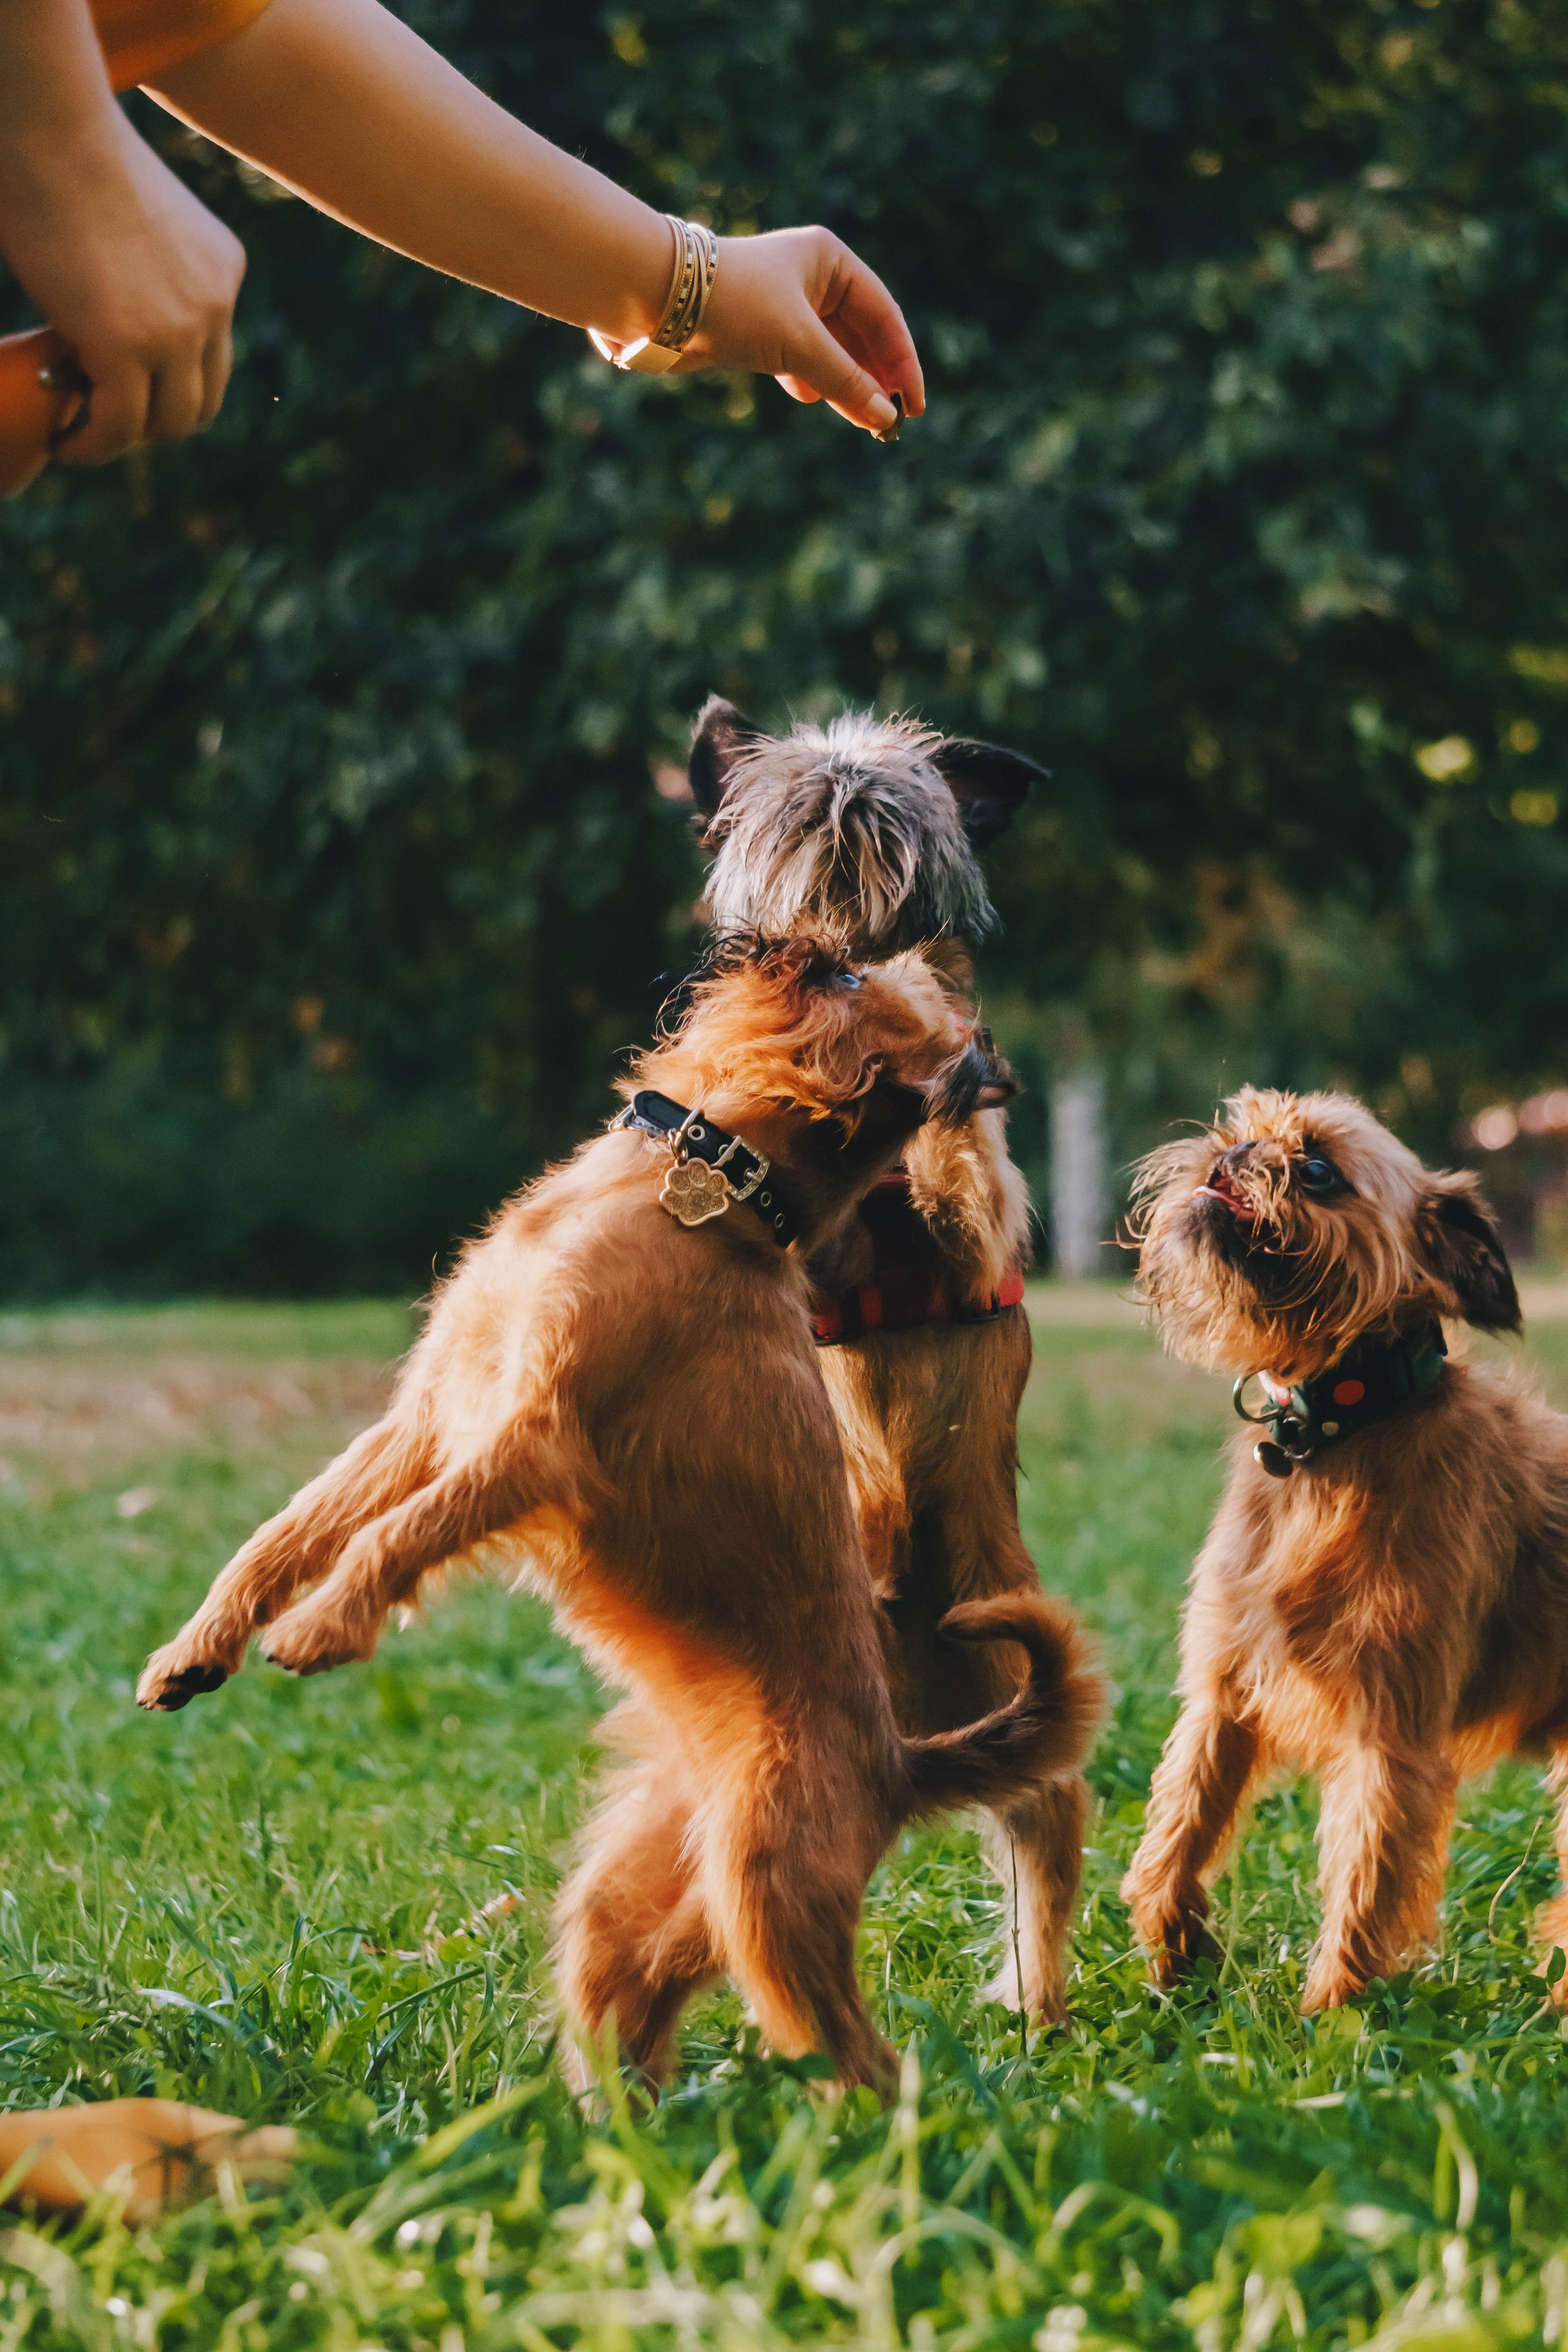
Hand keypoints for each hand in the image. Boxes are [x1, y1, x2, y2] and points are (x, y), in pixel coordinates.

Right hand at [0, 110, 245, 462]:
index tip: (119, 387)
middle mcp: (214, 305)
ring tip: (78, 433)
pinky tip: (65, 442)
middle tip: (98, 417)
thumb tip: (105, 302)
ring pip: (165, 424)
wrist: (51, 125)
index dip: (167, 386)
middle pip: (199, 404)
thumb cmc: (71, 150)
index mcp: (222, 271)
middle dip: (150, 421)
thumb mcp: (135, 216)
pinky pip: (118, 426)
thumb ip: (144, 266)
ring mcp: (178, 331)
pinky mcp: (127, 347)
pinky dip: (92, 446)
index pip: (210, 360)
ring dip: (121, 439)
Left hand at [681, 225, 923, 436]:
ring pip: (830, 351)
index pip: (883, 316)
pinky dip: (810, 381)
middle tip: (888, 421)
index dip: (902, 362)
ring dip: (845, 385)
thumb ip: (845, 381)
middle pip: (860, 335)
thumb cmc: (733, 303)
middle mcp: (810, 278)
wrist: (657, 301)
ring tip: (859, 418)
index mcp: (830, 261)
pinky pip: (800, 361)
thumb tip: (884, 418)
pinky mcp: (758, 332)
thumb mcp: (799, 343)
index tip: (912, 406)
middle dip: (874, 377)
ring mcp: (784, 306)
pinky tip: (809, 397)